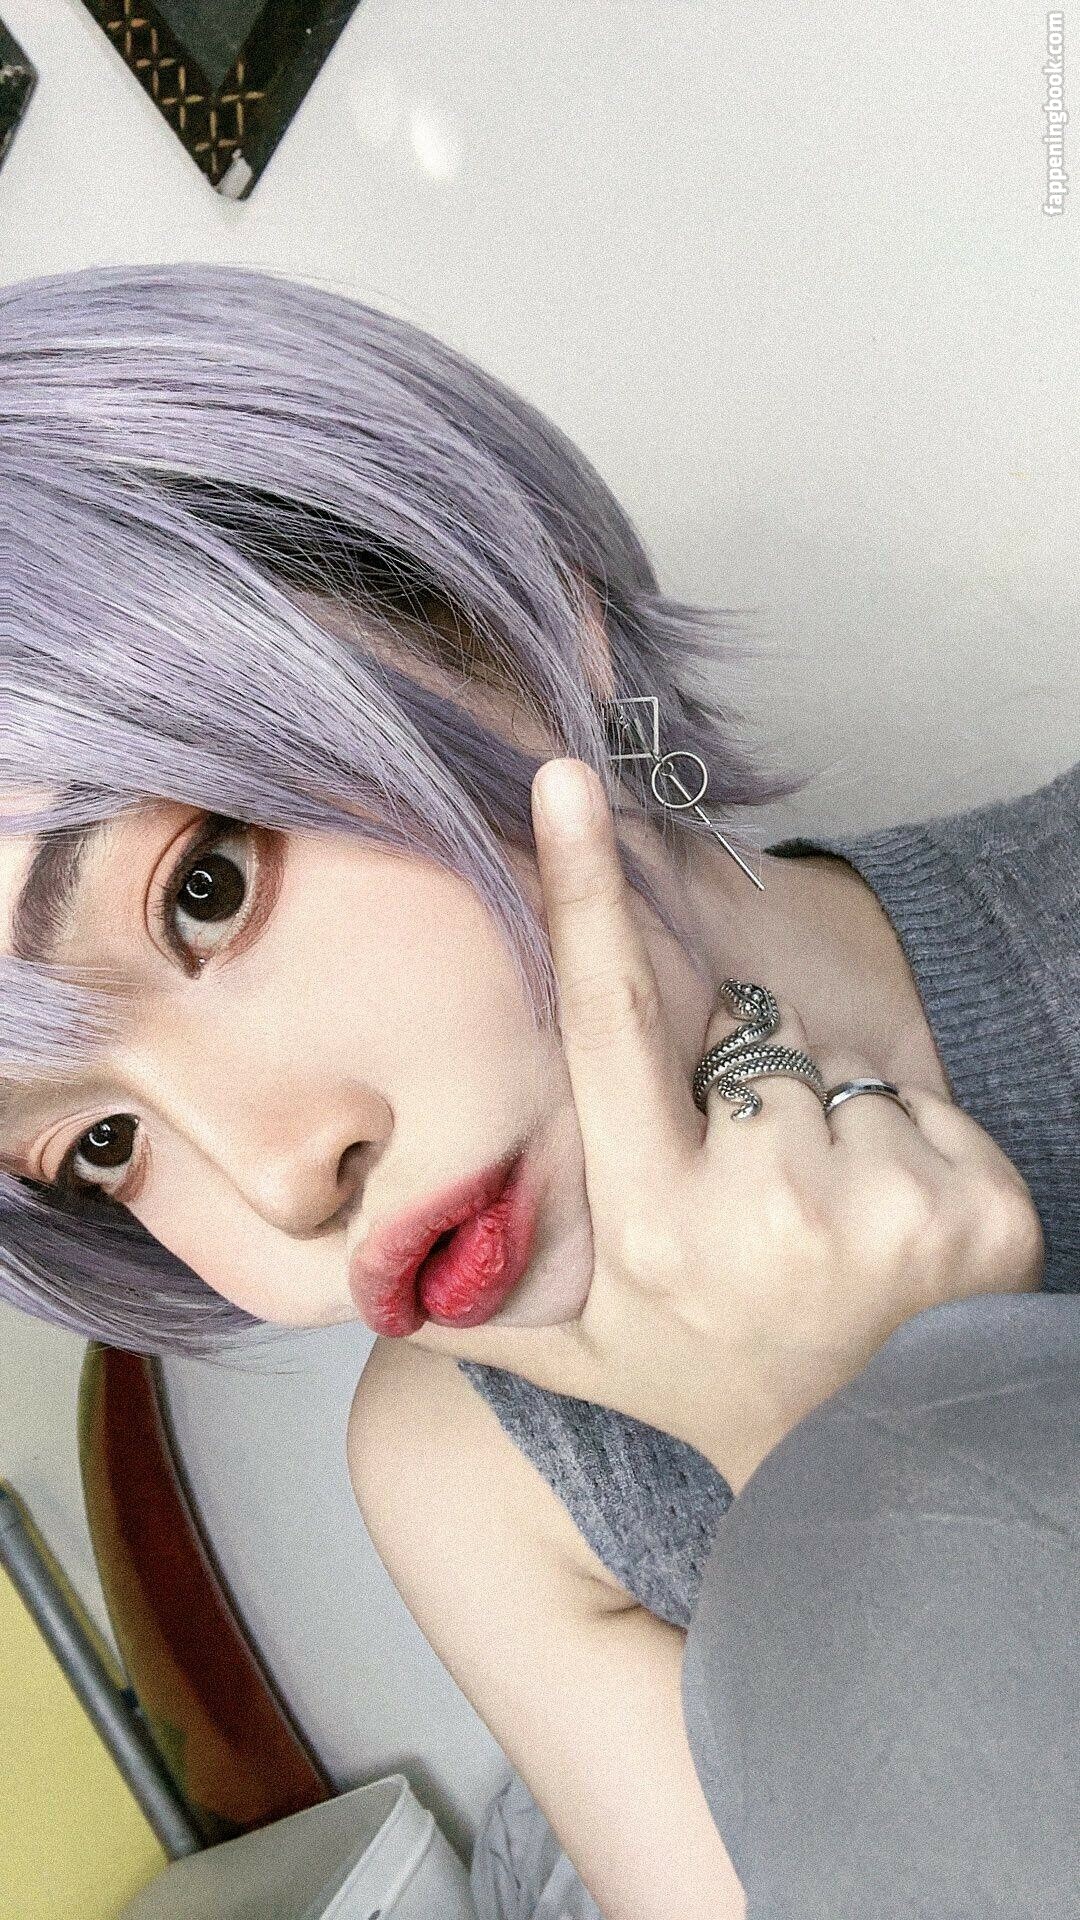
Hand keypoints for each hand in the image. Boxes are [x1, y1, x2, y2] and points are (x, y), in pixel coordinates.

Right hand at [446, 758, 1045, 1490]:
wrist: (877, 1472)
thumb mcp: (582, 1357)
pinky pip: (931, 1108)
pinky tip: (896, 1236)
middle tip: (760, 1206)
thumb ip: (470, 1310)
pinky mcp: (981, 1208)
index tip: (565, 782)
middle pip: (752, 1047)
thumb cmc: (718, 1385)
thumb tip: (349, 1284)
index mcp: (650, 1223)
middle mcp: (761, 1211)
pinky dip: (918, 1152)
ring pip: (843, 1075)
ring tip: (826, 1230)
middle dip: (753, 1093)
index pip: (610, 1024)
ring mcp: (883, 1208)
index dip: (581, 898)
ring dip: (836, 1124)